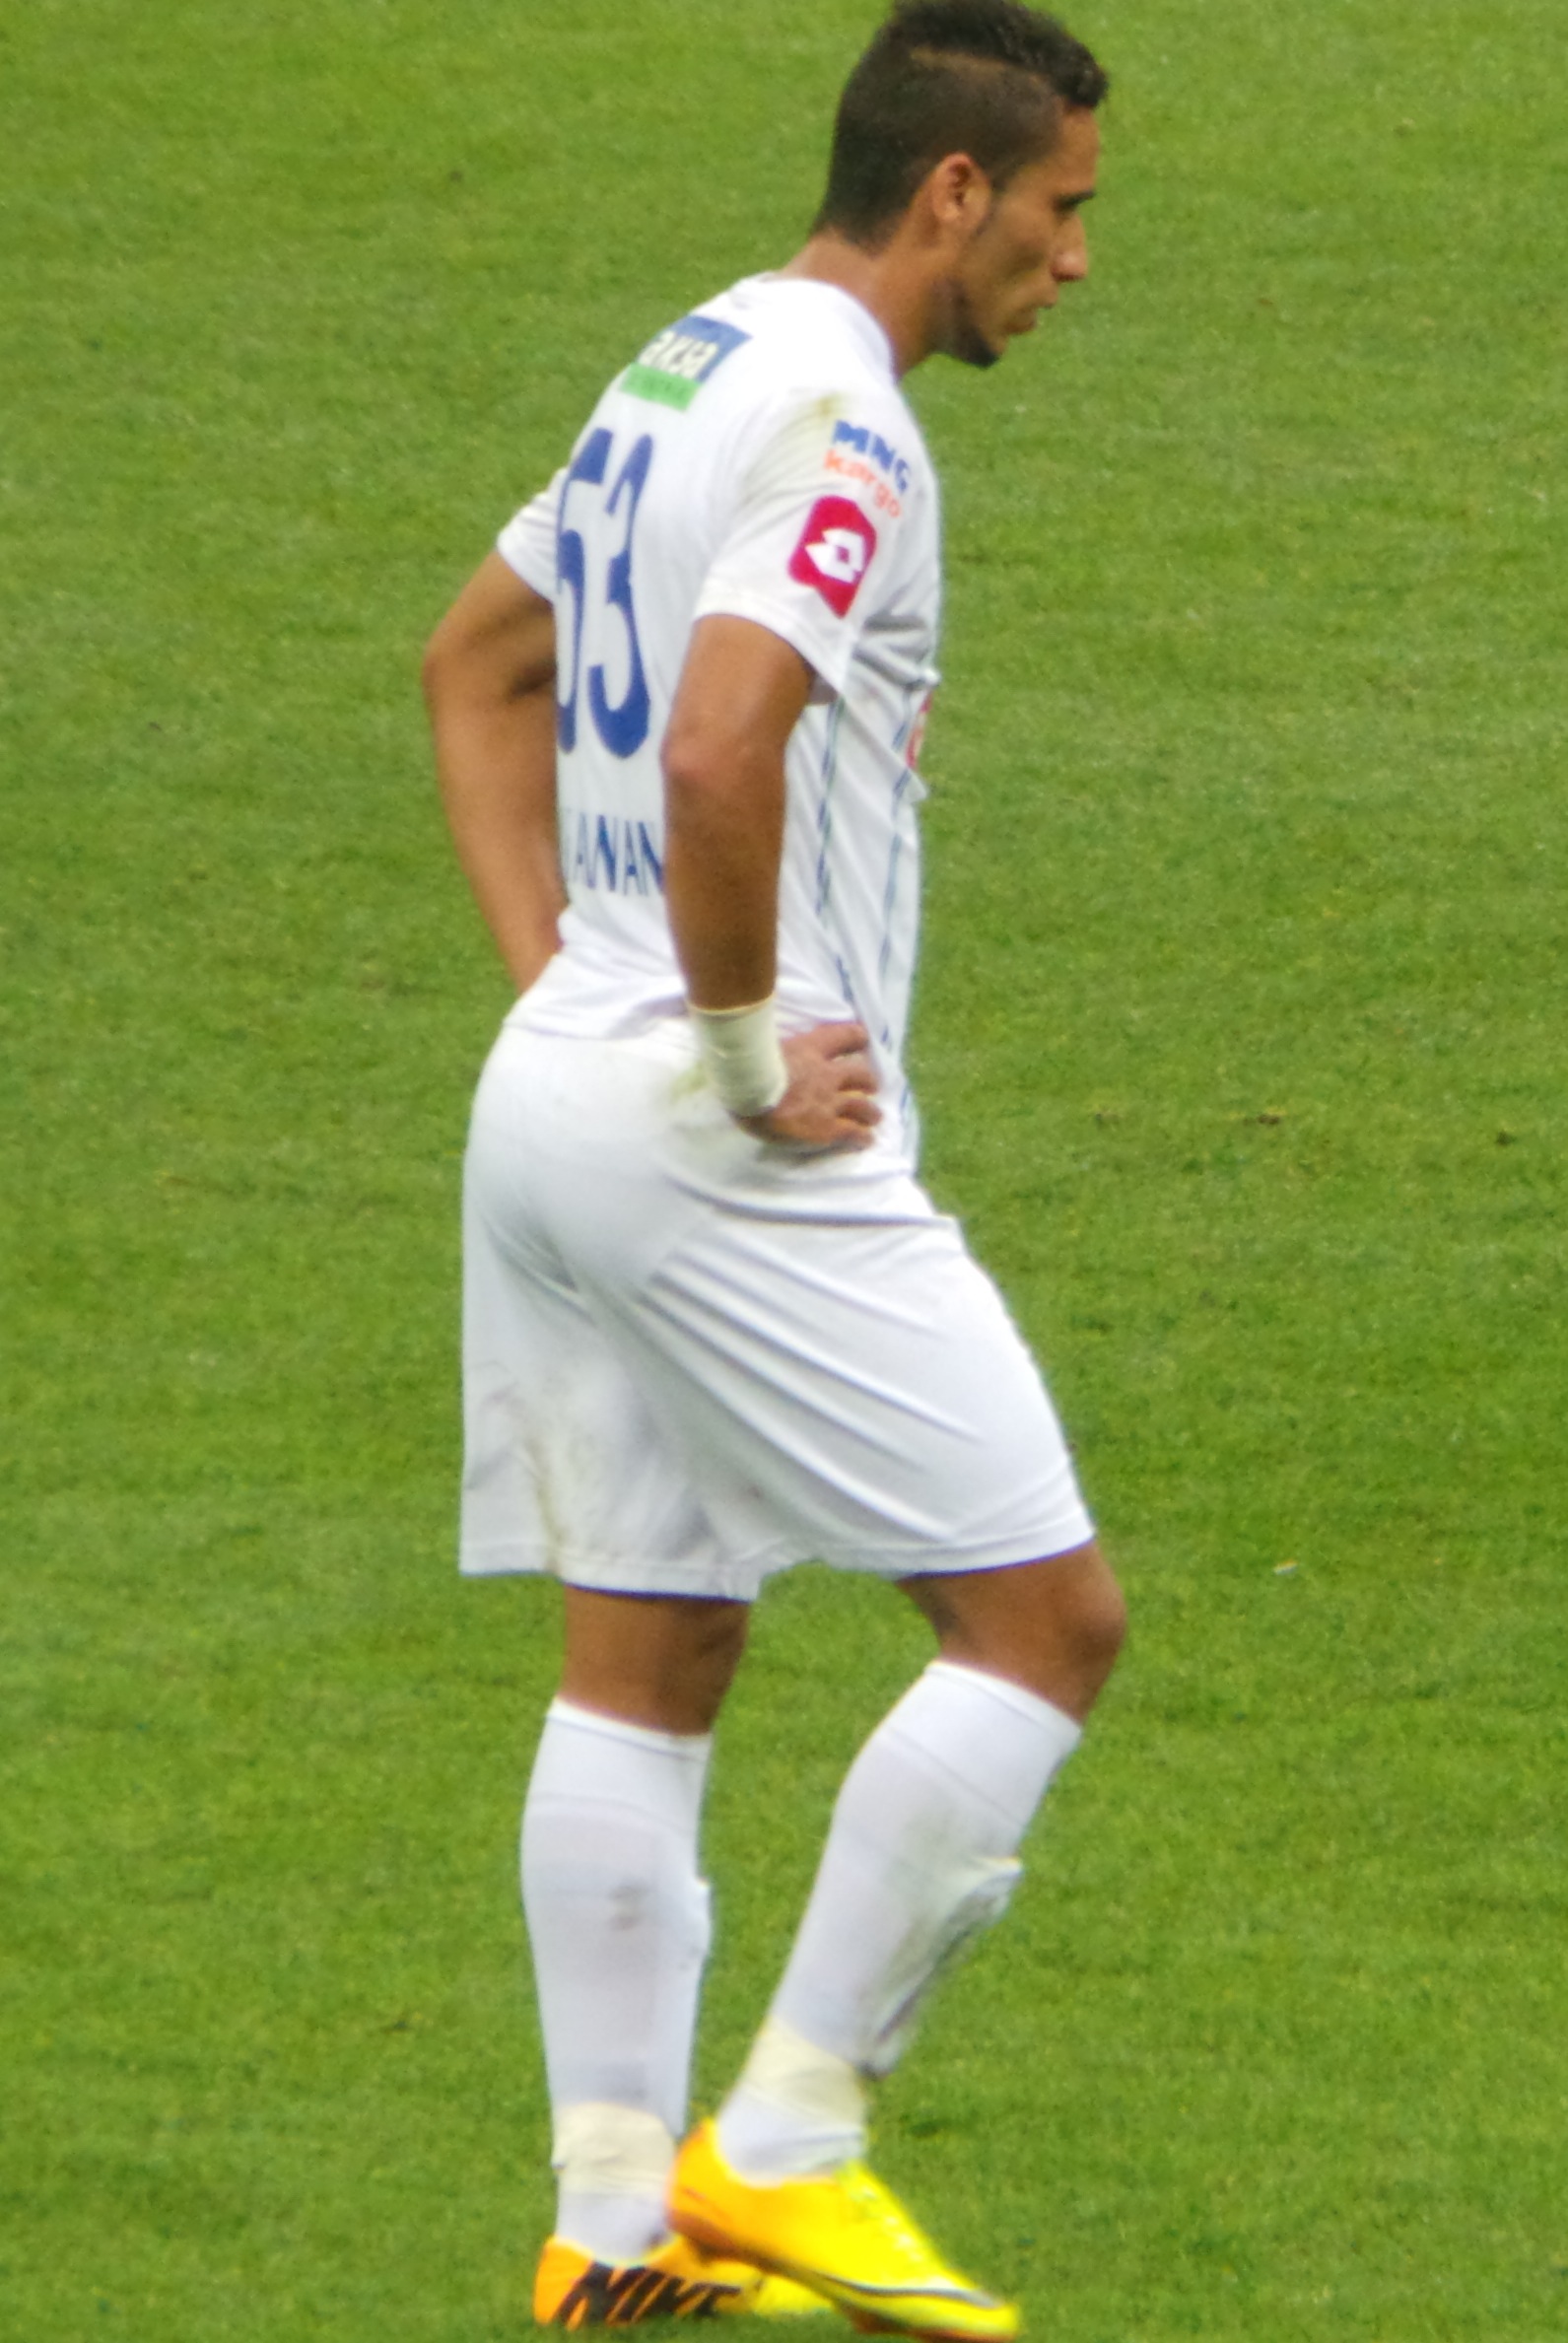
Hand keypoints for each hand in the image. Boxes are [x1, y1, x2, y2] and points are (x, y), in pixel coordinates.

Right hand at [738, 1021, 881, 1150]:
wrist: (750, 1093)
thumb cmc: (746, 1069)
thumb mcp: (765, 1048)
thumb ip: (773, 1051)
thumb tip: (760, 1052)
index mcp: (810, 1049)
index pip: (843, 1036)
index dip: (856, 1037)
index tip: (862, 1039)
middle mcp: (827, 1074)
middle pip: (860, 1075)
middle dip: (867, 1081)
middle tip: (870, 1087)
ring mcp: (830, 1102)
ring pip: (862, 1107)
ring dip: (870, 1112)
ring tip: (874, 1117)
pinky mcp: (828, 1128)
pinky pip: (853, 1132)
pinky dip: (863, 1136)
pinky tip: (867, 1140)